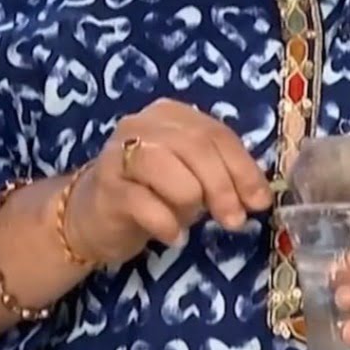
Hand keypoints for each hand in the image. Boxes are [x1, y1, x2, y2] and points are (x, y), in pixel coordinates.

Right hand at [64, 99, 272, 265]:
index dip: (243, 168)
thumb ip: (222, 175)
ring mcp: (119, 154)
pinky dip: (167, 224)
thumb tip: (259, 197)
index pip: (216, 133)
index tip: (260, 201)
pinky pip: (145, 204)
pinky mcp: (105, 188)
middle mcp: (142, 125)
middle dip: (223, 187)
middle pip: (196, 148)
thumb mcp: (191, 176)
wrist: (90, 217)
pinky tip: (174, 236)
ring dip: (192, 202)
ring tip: (193, 221)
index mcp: (170, 114)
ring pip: (169, 170)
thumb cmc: (151, 192)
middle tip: (235, 220)